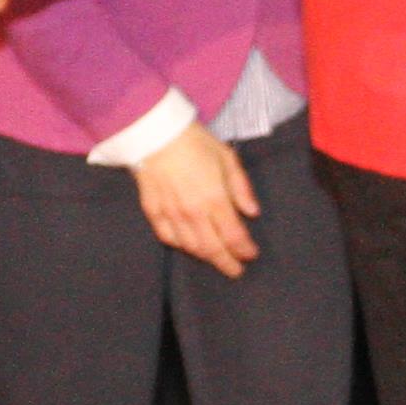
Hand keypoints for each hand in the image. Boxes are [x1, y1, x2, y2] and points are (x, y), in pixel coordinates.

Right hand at [131, 125, 261, 274]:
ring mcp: (171, 214)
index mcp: (214, 199)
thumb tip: (252, 212)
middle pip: (212, 249)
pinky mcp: (153, 211)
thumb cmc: (195, 142)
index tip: (251, 255)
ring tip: (215, 258)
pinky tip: (189, 245)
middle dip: (227, 263)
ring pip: (190, 247)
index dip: (244, 250)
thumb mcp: (227, 158)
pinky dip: (181, 246)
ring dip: (206, 256)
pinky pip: (168, 237)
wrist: (155, 133)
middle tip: (235, 270)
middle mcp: (193, 213)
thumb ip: (241, 188)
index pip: (233, 236)